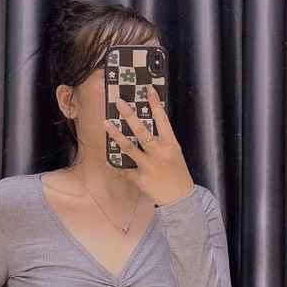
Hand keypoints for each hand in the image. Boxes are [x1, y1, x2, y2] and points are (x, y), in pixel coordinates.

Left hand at [105, 84, 195, 205]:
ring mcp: (149, 166)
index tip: (148, 89)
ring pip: (129, 148)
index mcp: (171, 145)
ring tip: (106, 123)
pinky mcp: (141, 179)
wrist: (180, 197)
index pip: (163, 120)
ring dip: (116, 135)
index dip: (156, 104)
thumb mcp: (175, 152)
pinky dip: (115, 165)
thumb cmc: (177, 172)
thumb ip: (162, 139)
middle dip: (129, 115)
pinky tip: (107, 159)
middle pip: (142, 131)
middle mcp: (159, 153)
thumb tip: (145, 124)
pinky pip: (125, 170)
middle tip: (119, 102)